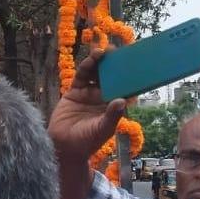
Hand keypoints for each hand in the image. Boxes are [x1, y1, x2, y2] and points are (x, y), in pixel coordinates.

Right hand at [47, 49, 126, 163]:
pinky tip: (92, 59)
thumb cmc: (86, 142)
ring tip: (104, 52)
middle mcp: (102, 98)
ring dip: (100, 63)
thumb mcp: (101, 130)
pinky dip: (87, 66)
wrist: (62, 146)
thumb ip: (111, 116)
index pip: (125, 90)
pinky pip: (82, 76)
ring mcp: (89, 94)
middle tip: (121, 52)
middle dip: (115, 66)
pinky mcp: (75, 91)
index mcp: (113, 107)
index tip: (137, 66)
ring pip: (96, 74)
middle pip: (111, 78)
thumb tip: (122, 100)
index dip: (131, 78)